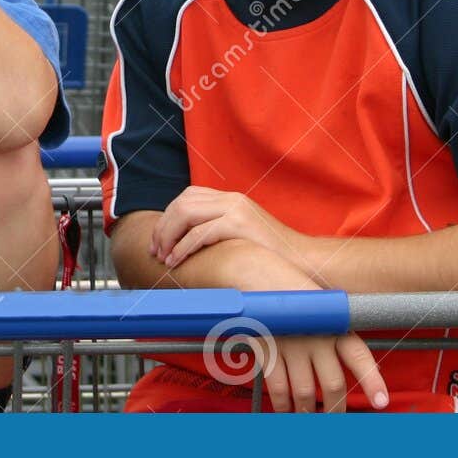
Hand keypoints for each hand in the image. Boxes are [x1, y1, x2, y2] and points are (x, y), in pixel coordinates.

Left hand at [151, 187, 303, 269]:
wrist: (302, 260)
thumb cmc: (271, 254)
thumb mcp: (241, 235)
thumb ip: (218, 230)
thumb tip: (186, 243)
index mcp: (230, 199)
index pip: (187, 197)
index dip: (167, 218)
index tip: (158, 241)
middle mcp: (231, 199)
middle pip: (182, 203)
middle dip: (162, 227)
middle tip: (155, 251)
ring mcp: (236, 209)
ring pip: (186, 213)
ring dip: (168, 236)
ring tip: (163, 257)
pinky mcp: (239, 225)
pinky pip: (200, 232)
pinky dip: (182, 247)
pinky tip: (176, 261)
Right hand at [214, 247, 388, 412]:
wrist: (254, 270)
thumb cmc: (289, 288)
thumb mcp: (318, 304)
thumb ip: (331, 331)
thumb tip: (341, 364)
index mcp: (334, 322)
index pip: (359, 356)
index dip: (372, 381)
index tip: (381, 402)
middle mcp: (317, 336)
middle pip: (333, 384)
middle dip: (334, 409)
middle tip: (333, 420)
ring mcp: (292, 344)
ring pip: (305, 392)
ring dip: (306, 411)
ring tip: (306, 417)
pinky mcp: (269, 349)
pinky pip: (278, 387)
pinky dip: (281, 404)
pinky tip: (284, 409)